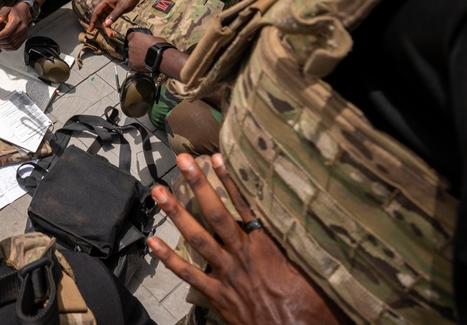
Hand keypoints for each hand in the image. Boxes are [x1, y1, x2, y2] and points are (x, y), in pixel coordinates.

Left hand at [0, 3, 29, 49]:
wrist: (24, 14)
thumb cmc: (14, 12)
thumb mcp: (6, 9)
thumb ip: (1, 13)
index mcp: (17, 21)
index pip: (7, 32)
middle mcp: (22, 29)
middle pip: (9, 39)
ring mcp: (23, 35)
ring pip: (12, 44)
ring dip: (2, 45)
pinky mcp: (23, 39)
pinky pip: (16, 47)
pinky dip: (8, 48)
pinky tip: (2, 46)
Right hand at [87, 0, 140, 37]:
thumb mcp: (122, 7)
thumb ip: (114, 16)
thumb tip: (106, 25)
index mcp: (104, 1)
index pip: (95, 13)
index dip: (92, 22)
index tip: (90, 30)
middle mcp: (104, 4)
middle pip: (100, 17)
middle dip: (104, 26)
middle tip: (110, 35)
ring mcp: (108, 6)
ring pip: (104, 18)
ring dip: (107, 26)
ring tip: (112, 34)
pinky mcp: (113, 9)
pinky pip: (109, 17)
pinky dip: (110, 23)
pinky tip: (112, 29)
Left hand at [126, 30, 161, 71]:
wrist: (160, 57)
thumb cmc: (159, 46)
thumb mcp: (154, 38)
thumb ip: (148, 39)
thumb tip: (149, 42)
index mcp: (135, 36)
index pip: (130, 36)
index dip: (135, 39)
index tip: (138, 42)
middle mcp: (131, 44)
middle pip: (131, 46)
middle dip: (136, 48)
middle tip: (143, 51)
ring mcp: (130, 54)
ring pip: (131, 55)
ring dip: (136, 56)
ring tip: (144, 59)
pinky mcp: (131, 63)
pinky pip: (132, 63)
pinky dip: (136, 64)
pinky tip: (142, 64)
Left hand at [148, 154, 342, 324]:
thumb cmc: (310, 308)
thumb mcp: (313, 271)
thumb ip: (303, 245)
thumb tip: (310, 219)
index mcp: (267, 247)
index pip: (245, 206)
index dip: (230, 180)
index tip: (216, 158)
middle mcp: (243, 255)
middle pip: (216, 214)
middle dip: (198, 185)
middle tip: (181, 160)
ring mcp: (227, 274)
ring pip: (197, 238)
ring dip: (176, 213)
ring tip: (158, 192)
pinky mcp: (218, 294)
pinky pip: (189, 274)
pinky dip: (169, 258)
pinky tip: (152, 241)